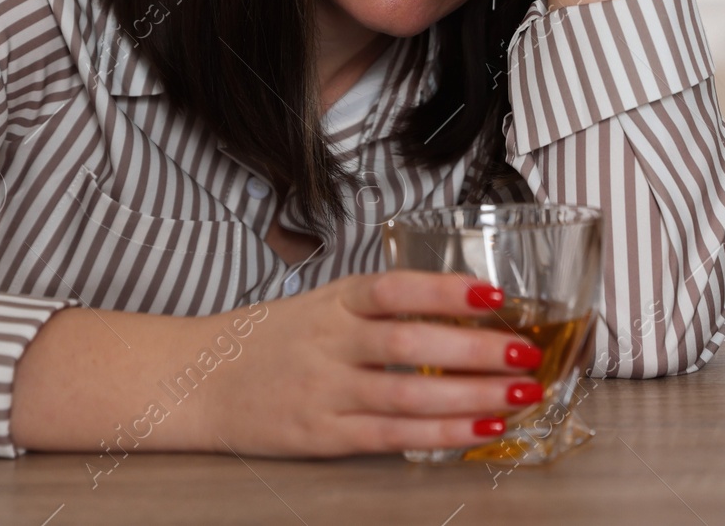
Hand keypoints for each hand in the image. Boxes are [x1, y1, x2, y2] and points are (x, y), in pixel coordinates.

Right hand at [198, 271, 545, 456]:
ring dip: (472, 396)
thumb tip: (459, 301)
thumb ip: (379, 305)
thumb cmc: (270, 340)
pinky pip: (393, 437)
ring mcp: (326, 393)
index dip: (445, 290)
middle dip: (475, 349)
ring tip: (520, 393)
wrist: (198, 381)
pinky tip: (482, 429)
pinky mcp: (324, 436)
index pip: (394, 288)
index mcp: (333, 303)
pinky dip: (443, 434)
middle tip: (525, 351)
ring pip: (408, 396)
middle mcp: (330, 344)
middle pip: (410, 345)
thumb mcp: (322, 303)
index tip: (494, 294)